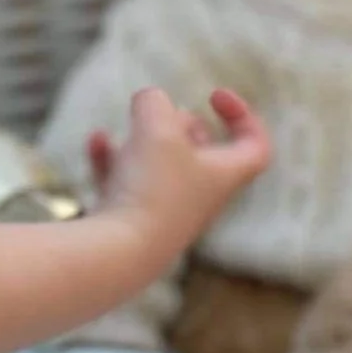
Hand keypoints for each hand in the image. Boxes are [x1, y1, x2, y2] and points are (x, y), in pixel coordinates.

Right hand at [90, 87, 272, 272]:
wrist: (119, 256)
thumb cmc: (151, 190)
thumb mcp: (157, 128)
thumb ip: (154, 102)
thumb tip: (148, 99)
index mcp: (222, 176)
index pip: (255, 147)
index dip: (244, 116)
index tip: (213, 96)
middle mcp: (198, 198)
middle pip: (208, 158)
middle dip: (189, 128)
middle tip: (170, 115)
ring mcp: (163, 213)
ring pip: (163, 170)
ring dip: (147, 143)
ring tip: (132, 127)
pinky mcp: (131, 223)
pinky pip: (125, 184)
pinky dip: (113, 160)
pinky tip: (96, 139)